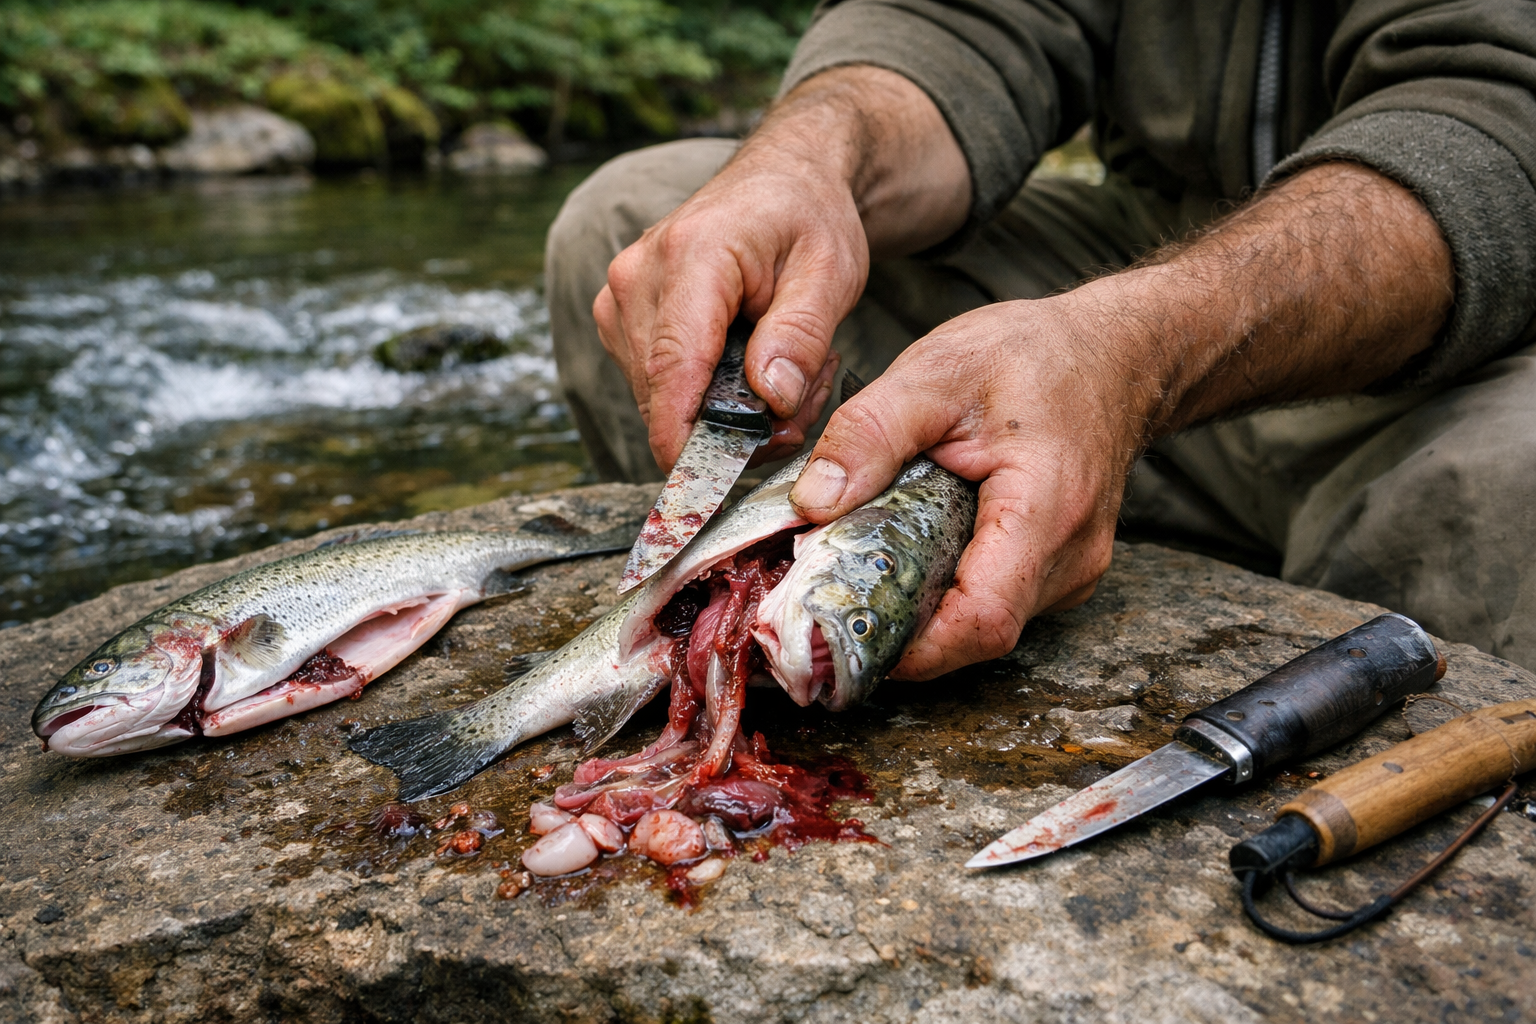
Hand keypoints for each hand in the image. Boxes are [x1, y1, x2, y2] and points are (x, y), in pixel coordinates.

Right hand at [592, 144, 864, 468]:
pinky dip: (703, 396)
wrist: (784, 178)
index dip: (684, 439)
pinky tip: (748, 368)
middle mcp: (637, 277)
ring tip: (785, 375)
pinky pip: (655, 385)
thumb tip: (769, 399)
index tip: (707, 489)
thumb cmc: (808, 216)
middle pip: (663, 395)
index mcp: (691, 257)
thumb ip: (801, 335)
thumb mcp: (831, 271)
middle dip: (729, 426)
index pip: (671, 368)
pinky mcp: (620, 318)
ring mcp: (619, 298)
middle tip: (802, 404)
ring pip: (658, 398)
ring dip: (721, 412)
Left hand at [791, 295, 1139, 679]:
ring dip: (921, 608)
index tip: (846, 636)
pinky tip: (912, 550)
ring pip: (982, 623)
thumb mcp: (936, 373)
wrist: (1113, 353)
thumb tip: (811, 502)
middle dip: (898, 626)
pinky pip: (995, 600)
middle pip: (975, 633)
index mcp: (1046, 511)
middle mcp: (1070, 557)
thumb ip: (869, 433)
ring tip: (865, 565)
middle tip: (830, 597)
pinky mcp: (1059, 572)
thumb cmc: (1035, 356)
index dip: (912, 649)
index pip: (981, 621)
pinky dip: (946, 588)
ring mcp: (1070, 571)